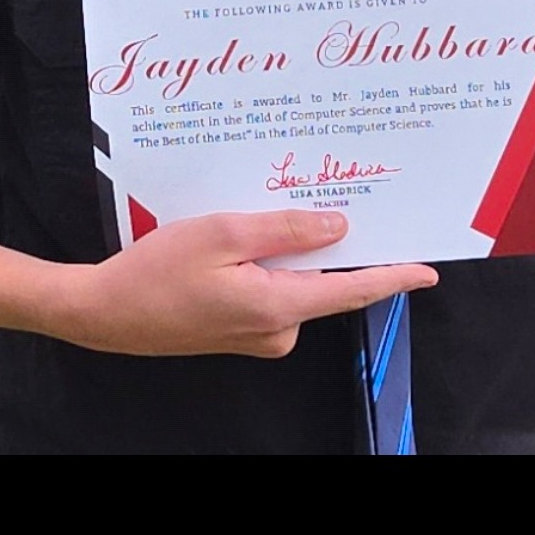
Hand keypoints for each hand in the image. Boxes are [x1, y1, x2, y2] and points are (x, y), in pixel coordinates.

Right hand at [55, 208, 436, 359]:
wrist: (106, 313)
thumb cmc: (156, 271)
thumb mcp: (221, 233)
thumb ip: (284, 229)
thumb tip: (338, 226)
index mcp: (278, 306)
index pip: (353, 292)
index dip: (395, 277)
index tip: (428, 270)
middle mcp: (276, 329)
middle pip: (325, 283)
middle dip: (338, 246)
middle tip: (347, 199)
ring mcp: (257, 335)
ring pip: (295, 284)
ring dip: (294, 251)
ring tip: (274, 207)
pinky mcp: (239, 330)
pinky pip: (272, 291)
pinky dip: (271, 264)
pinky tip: (247, 237)